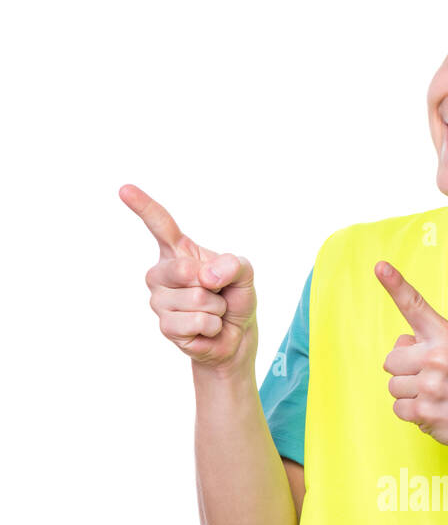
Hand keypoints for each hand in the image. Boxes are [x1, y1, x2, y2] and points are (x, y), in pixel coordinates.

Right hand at [119, 184, 257, 371]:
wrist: (236, 335)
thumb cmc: (234, 298)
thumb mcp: (244, 273)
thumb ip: (233, 265)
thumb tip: (205, 276)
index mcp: (178, 251)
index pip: (159, 224)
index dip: (143, 206)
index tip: (125, 189)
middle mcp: (162, 272)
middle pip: (186, 270)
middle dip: (214, 285)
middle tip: (216, 294)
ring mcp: (160, 300)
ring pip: (197, 299)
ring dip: (217, 308)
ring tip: (212, 312)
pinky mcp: (165, 326)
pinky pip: (197, 321)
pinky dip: (213, 326)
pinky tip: (207, 328)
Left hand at [377, 261, 447, 453]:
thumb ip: (427, 342)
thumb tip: (399, 344)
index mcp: (446, 336)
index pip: (415, 306)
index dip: (395, 285)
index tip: (380, 266)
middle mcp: (438, 356)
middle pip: (391, 358)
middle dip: (404, 371)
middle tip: (432, 380)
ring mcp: (431, 384)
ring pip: (392, 385)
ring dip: (408, 393)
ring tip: (436, 396)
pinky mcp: (424, 410)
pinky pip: (397, 407)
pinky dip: (411, 412)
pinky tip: (433, 411)